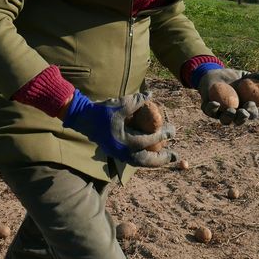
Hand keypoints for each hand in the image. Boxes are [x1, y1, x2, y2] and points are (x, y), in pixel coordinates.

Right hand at [62, 90, 177, 166]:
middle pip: (146, 160)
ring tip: (166, 159)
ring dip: (153, 162)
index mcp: (124, 140)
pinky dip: (144, 160)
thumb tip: (151, 94)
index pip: (148, 140)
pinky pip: (133, 160)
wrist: (83, 118)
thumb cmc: (102, 111)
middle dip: (161, 159)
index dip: (162, 136)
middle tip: (175, 156)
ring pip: (139, 163)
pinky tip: (152, 156)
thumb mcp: (120, 104)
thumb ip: (137, 101)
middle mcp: (122, 151)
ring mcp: (118, 154)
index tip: (172, 131)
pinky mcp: (115, 153)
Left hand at [196, 68, 258, 124]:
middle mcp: (234, 113)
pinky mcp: (208, 109)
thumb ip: (258, 76)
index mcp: (245, 108)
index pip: (251, 114)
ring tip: (231, 110)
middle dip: (241, 119)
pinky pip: (210, 111)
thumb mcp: (247, 76)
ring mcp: (221, 113)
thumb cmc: (234, 77)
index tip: (251, 104)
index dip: (252, 112)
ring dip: (228, 117)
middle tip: (242, 112)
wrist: (215, 74)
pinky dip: (213, 108)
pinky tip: (215, 103)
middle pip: (239, 121)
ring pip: (225, 120)